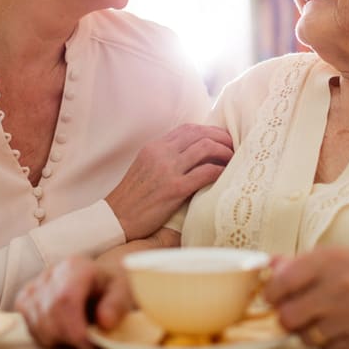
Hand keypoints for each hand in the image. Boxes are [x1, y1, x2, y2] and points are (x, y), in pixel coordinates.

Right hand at [15, 256, 132, 348]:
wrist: (97, 280)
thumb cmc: (109, 287)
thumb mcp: (123, 292)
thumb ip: (117, 305)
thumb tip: (105, 321)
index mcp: (76, 267)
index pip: (65, 299)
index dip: (74, 328)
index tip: (89, 344)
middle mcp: (51, 272)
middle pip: (49, 314)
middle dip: (68, 337)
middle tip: (87, 342)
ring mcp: (34, 285)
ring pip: (37, 324)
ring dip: (58, 338)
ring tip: (78, 331)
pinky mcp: (24, 298)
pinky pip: (29, 326)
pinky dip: (46, 335)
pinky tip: (63, 329)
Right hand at [106, 124, 232, 239]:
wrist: (115, 219)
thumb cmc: (133, 198)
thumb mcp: (145, 167)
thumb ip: (165, 157)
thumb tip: (192, 154)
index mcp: (154, 147)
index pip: (188, 129)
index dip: (210, 130)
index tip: (222, 138)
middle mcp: (161, 153)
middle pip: (200, 134)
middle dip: (222, 138)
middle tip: (234, 147)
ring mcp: (167, 170)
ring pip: (206, 148)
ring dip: (224, 152)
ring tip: (233, 160)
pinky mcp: (174, 189)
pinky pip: (205, 173)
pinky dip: (220, 171)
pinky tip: (225, 175)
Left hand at [262, 247, 348, 348]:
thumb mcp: (342, 257)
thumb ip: (303, 262)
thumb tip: (270, 265)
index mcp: (331, 259)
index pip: (281, 282)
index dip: (271, 294)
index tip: (274, 298)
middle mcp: (341, 284)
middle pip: (288, 316)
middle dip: (289, 319)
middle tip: (299, 315)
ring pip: (307, 337)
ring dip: (311, 334)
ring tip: (326, 323)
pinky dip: (331, 347)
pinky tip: (342, 334)